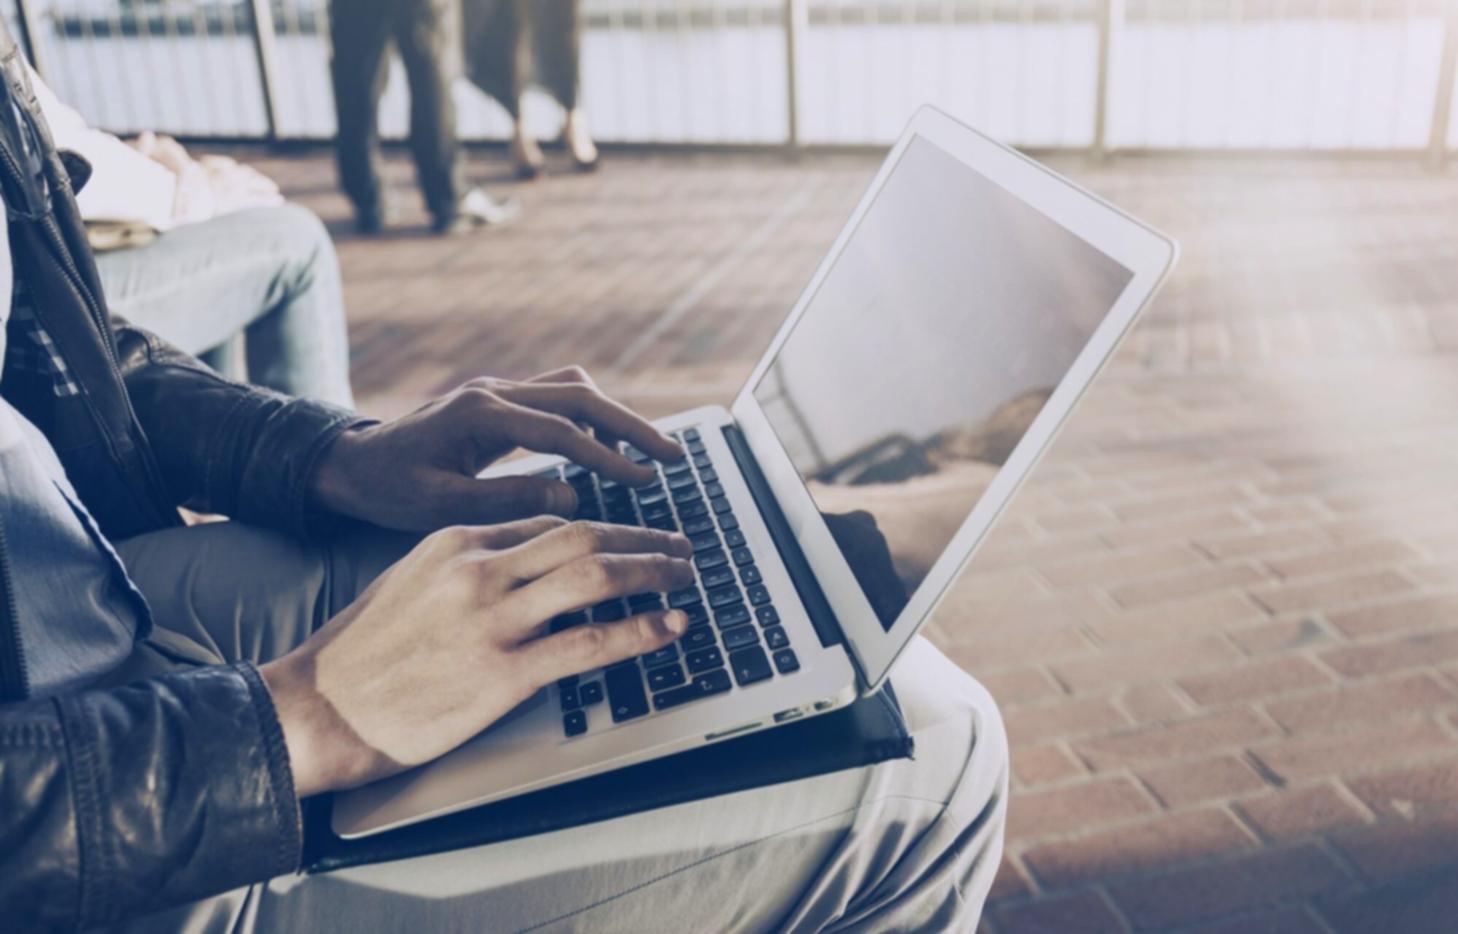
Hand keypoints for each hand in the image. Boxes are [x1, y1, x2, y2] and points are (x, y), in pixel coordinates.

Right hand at [260, 517, 694, 796]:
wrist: (316, 706)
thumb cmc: (359, 652)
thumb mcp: (409, 580)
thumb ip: (466, 565)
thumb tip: (521, 565)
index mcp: (457, 541)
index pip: (548, 521)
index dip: (603, 527)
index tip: (632, 534)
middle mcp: (480, 570)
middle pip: (584, 535)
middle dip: (641, 536)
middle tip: (679, 543)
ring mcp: (493, 620)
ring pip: (595, 576)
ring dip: (652, 571)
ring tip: (685, 575)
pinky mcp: (503, 674)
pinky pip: (588, 644)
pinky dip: (639, 631)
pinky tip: (669, 626)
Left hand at [310, 367, 682, 530]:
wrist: (347, 465)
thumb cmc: (388, 488)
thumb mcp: (440, 505)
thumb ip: (506, 499)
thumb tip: (570, 497)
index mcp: (481, 412)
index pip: (563, 431)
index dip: (610, 457)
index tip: (646, 481)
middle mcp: (493, 392)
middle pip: (581, 395)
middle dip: (631, 424)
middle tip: (671, 455)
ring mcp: (496, 392)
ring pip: (572, 389)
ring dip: (613, 416)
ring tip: (645, 453)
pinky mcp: (497, 402)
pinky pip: (556, 398)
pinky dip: (587, 418)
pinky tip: (602, 450)